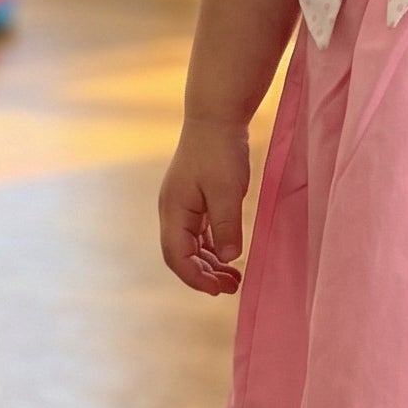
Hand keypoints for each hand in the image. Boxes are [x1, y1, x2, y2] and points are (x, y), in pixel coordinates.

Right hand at [158, 118, 250, 295]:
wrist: (216, 116)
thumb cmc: (220, 151)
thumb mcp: (228, 191)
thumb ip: (227, 226)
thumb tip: (230, 259)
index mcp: (174, 211)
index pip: (177, 257)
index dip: (196, 278)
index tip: (218, 291)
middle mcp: (172, 211)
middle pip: (182, 255)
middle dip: (204, 275)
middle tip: (233, 287)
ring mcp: (182, 205)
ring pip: (191, 245)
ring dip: (210, 263)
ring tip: (234, 278)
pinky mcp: (194, 198)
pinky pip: (199, 232)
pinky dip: (213, 247)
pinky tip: (229, 255)